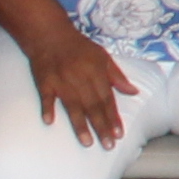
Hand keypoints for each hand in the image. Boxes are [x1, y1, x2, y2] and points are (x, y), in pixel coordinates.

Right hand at [21, 28, 131, 145]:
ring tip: (87, 142)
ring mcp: (61, 81)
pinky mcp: (44, 81)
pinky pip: (46, 96)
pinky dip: (47, 108)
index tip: (119, 134)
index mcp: (96, 73)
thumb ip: (117, 76)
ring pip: (72, 106)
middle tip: (108, 145)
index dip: (113, 117)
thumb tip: (134, 91)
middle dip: (102, 126)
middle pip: (93, 106)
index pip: (107, 100)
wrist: (50, 34)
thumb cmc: (78, 47)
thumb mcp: (103, 56)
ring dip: (80, 125)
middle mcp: (80, 79)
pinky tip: (49, 121)